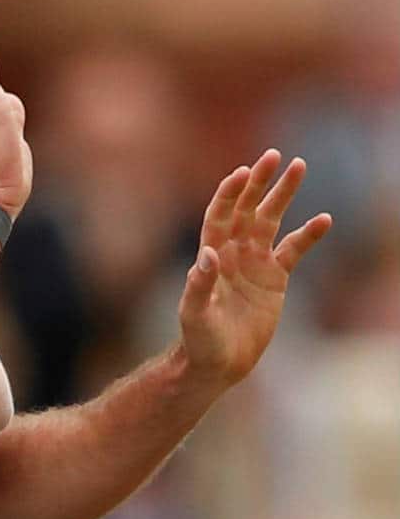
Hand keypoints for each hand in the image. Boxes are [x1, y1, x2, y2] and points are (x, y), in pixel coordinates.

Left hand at [178, 150, 331, 387]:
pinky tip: (323, 218)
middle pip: (247, 209)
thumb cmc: (199, 339)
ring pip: (271, 220)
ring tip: (299, 166)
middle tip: (274, 155)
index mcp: (211, 255)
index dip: (229, 194)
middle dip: (259, 183)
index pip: (220, 215)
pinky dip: (307, 235)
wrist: (218, 363)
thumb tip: (206, 256)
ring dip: (283, 195)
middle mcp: (232, 252)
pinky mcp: (274, 279)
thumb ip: (199, 285)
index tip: (242, 172)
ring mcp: (254, 263)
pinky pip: (294, 250)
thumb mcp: (194, 314)